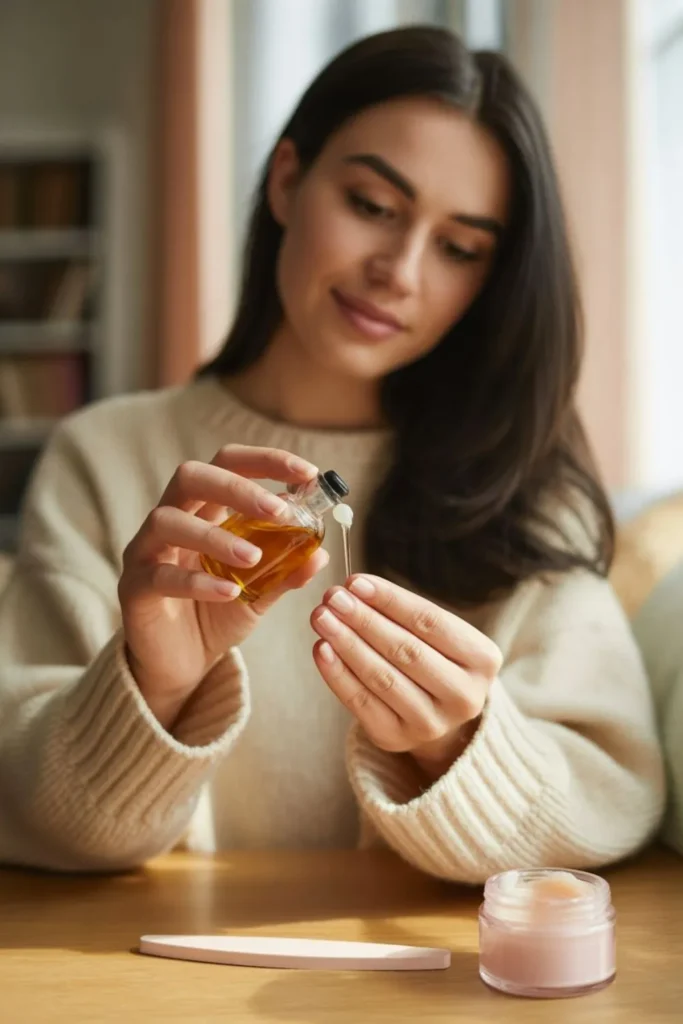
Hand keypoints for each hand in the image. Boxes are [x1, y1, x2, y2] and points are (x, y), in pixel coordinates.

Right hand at [119, 445, 326, 727]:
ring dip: (216, 535)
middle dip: (239, 487)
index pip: (229, 464)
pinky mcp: (134, 588)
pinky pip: (160, 576)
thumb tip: (321, 553)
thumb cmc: (217, 615)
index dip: (266, 460)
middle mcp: (171, 519)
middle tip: (280, 510)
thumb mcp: (260, 593)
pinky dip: (197, 583)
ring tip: (253, 557)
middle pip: (192, 476)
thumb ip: (286, 571)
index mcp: (204, 509)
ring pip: (168, 520)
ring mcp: (147, 551)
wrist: (182, 665)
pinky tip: (229, 593)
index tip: (308, 473)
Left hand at [311, 575, 501, 780]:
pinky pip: (362, 703)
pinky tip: (322, 649)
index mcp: (483, 659)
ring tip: (322, 618)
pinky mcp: (397, 739)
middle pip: (406, 650)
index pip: (430, 622)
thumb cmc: (435, 659)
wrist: (440, 716)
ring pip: (382, 677)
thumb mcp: (439, 635)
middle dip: (364, 620)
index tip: (356, 582)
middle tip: (333, 597)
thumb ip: (404, 613)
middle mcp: (464, 696)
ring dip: (347, 644)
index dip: (391, 600)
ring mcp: (431, 723)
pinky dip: (338, 674)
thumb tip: (355, 589)